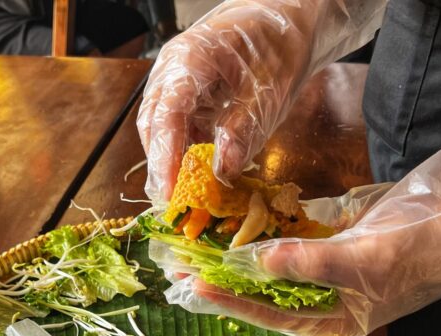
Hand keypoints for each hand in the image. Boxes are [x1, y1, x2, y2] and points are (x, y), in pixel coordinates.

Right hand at [137, 0, 385, 201]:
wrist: (286, 22)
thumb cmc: (276, 46)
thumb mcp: (267, 91)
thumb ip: (243, 131)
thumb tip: (221, 173)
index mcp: (188, 60)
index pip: (166, 115)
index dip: (165, 157)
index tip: (171, 191)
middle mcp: (171, 73)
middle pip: (154, 127)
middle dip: (162, 169)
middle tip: (175, 207)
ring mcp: (175, 86)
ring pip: (162, 133)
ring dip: (173, 166)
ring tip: (186, 201)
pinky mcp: (185, 100)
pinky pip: (179, 133)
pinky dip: (187, 157)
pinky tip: (200, 180)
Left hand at [195, 110, 440, 335]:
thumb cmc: (427, 248)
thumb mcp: (366, 261)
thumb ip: (311, 263)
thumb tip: (259, 262)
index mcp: (341, 317)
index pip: (277, 316)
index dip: (237, 305)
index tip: (199, 291)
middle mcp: (333, 293)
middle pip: (271, 289)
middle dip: (230, 279)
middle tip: (186, 268)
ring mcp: (335, 259)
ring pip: (280, 257)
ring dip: (244, 248)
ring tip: (203, 240)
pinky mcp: (340, 229)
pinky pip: (298, 228)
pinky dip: (273, 221)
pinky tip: (242, 214)